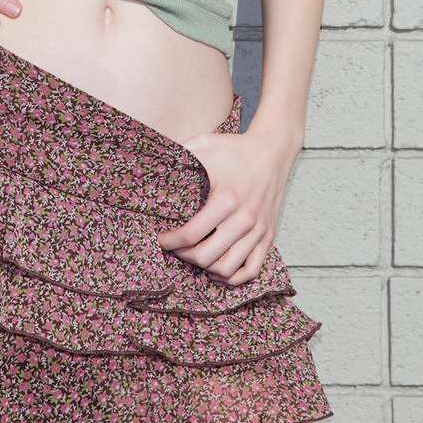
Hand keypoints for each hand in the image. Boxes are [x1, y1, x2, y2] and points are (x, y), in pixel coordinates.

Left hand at [156, 123, 300, 285]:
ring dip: (205, 268)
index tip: (160, 238)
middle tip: (174, 247)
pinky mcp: (268, 235)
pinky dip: (233, 277)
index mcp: (226, 199)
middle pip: (206, 257)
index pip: (191, 234)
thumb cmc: (234, 149)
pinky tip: (217, 269)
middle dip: (183, 256)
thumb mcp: (204, 145)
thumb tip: (150, 167)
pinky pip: (252, 269)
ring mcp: (258, 230)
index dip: (170, 241)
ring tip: (192, 256)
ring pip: (227, 268)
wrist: (272, 151)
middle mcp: (244, 219)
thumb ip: (178, 156)